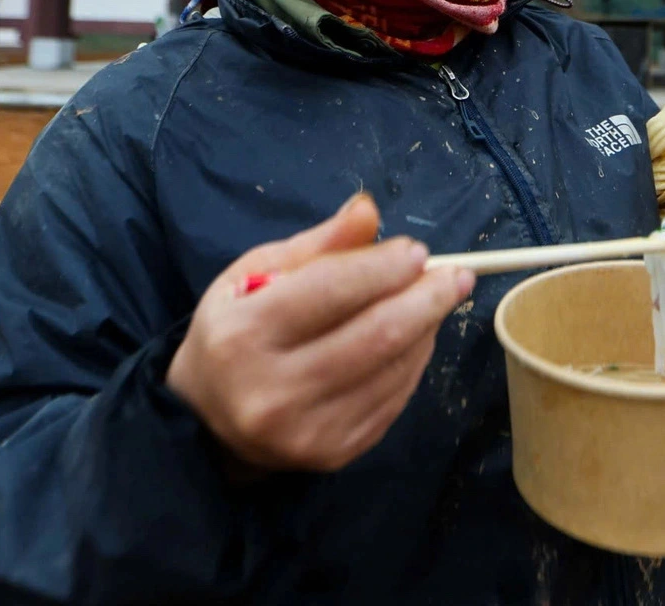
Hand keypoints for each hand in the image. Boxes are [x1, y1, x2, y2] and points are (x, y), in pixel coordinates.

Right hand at [165, 193, 474, 472]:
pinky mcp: (333, 454)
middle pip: (376, 335)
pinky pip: (394, 400)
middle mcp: (273, 391)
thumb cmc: (234, 330)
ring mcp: (306, 431)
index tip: (418, 250)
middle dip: (426, 299)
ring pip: (393, 369)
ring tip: (436, 300)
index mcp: (244, 335)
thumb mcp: (255, 274)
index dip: (383, 267)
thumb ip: (317, 245)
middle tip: (457, 276)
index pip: (330, 291)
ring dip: (426, 329)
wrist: (207, 421)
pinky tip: (415, 338)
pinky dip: (413, 363)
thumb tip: (369, 211)